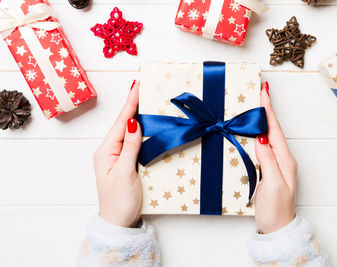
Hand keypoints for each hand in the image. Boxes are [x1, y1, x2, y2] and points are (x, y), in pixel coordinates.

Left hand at [93, 81, 141, 227]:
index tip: (138, 85)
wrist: (118, 224)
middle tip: (144, 88)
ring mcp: (117, 157)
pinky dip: (141, 132)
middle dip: (134, 106)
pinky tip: (146, 125)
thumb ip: (130, 147)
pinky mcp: (125, 163)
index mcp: (106, 151)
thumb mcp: (125, 173)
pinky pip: (133, 143)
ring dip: (138, 116)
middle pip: (124, 124)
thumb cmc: (119, 201)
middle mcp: (110, 151)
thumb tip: (134, 122)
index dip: (130, 103)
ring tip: (146, 101)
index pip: (122, 122)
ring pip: (129, 132)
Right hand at [254, 82, 296, 233]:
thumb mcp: (273, 185)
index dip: (268, 110)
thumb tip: (261, 138)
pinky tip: (250, 131)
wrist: (277, 228)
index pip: (274, 130)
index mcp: (285, 160)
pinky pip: (261, 147)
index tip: (264, 92)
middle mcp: (282, 159)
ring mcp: (275, 164)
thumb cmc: (275, 209)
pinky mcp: (267, 169)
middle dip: (265, 110)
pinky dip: (256, 135)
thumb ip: (268, 161)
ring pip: (266, 136)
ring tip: (254, 106)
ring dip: (260, 120)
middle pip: (272, 129)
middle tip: (258, 93)